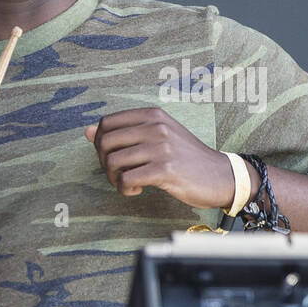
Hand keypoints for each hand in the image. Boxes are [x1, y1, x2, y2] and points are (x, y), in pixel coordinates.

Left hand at [85, 107, 236, 208]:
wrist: (221, 175)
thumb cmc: (186, 158)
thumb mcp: (158, 136)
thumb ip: (125, 132)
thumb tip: (87, 131)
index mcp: (153, 115)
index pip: (107, 123)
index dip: (100, 143)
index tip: (112, 157)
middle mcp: (156, 127)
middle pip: (105, 142)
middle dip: (103, 163)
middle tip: (117, 174)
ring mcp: (161, 148)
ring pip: (112, 162)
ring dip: (113, 179)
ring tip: (127, 184)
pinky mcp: (165, 170)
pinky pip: (126, 180)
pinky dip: (125, 189)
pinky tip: (136, 190)